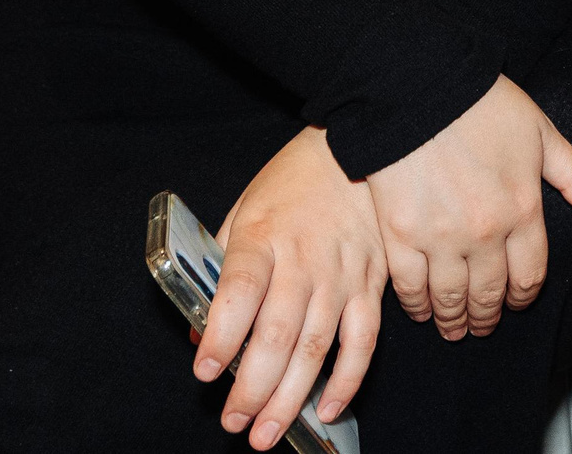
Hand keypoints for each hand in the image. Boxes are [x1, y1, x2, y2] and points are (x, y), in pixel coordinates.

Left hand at [196, 128, 388, 449]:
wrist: (361, 146)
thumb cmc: (293, 182)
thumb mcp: (243, 212)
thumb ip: (219, 270)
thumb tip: (198, 334)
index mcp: (262, 239)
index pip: (239, 294)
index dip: (222, 337)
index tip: (206, 371)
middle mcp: (304, 261)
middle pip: (277, 334)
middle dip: (253, 389)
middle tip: (234, 423)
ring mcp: (343, 275)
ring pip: (317, 347)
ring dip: (291, 397)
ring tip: (266, 433)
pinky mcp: (373, 284)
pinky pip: (364, 341)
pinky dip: (348, 380)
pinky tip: (327, 409)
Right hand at [366, 75, 571, 341]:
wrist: (419, 86)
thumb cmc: (484, 103)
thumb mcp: (543, 133)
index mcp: (524, 209)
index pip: (530, 275)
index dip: (523, 296)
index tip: (516, 303)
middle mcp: (487, 232)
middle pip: (490, 294)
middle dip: (488, 316)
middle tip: (482, 327)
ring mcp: (441, 237)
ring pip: (451, 297)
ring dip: (454, 319)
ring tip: (454, 328)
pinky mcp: (400, 234)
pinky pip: (410, 286)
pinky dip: (416, 305)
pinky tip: (421, 311)